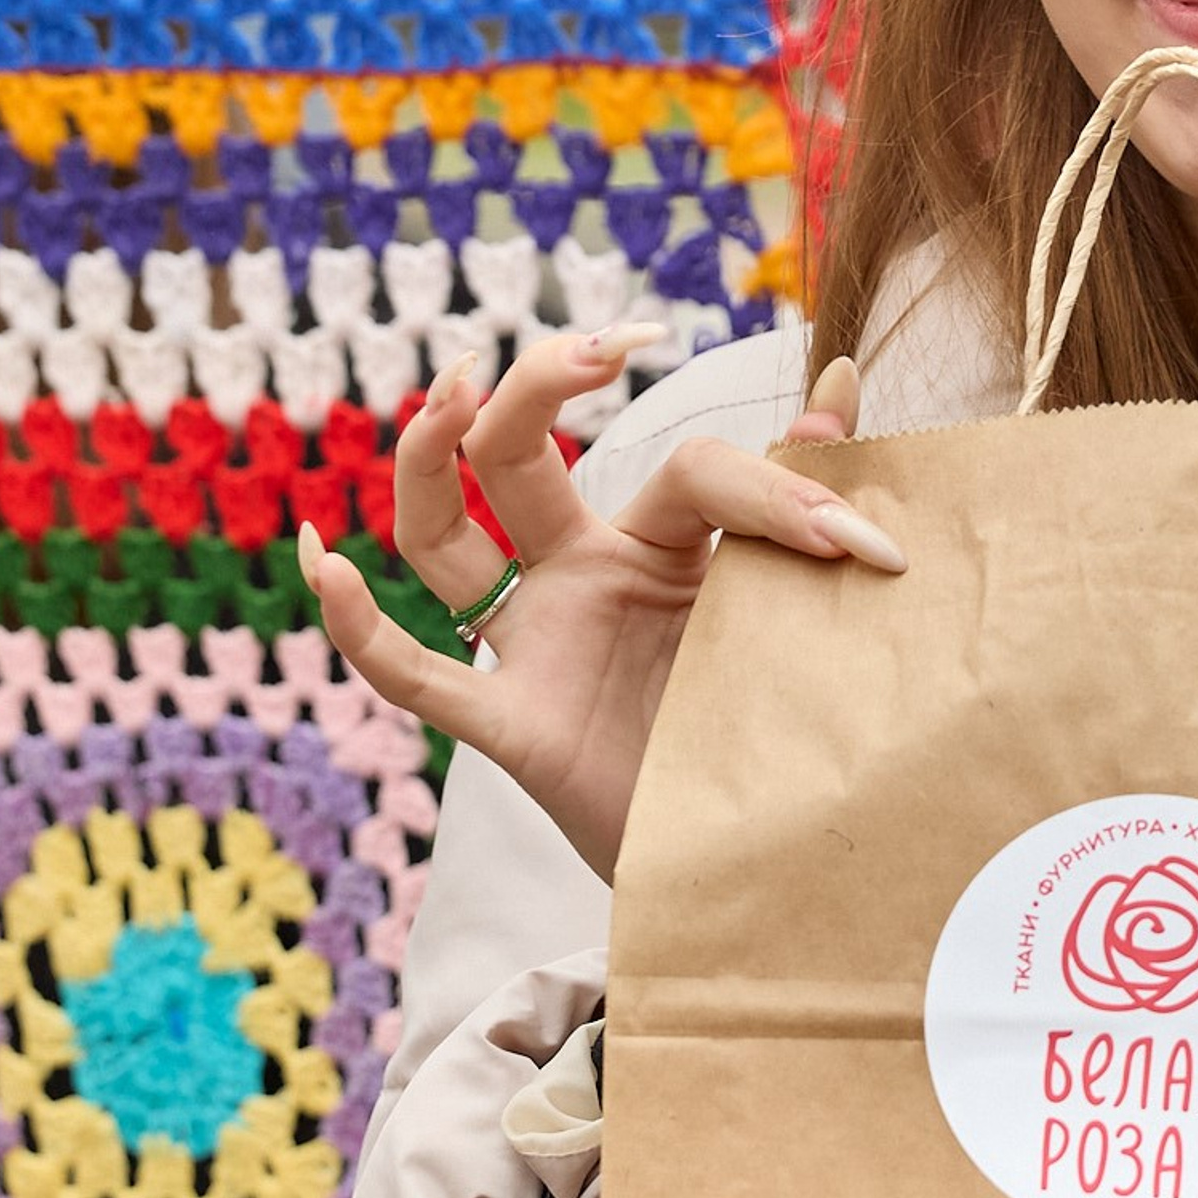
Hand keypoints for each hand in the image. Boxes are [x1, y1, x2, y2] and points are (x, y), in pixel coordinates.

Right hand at [300, 335, 899, 881]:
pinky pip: (417, 676)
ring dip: (431, 463)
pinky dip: (363, 627)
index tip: (871, 550)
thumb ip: (811, 494)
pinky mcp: (515, 727)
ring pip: (444, 540)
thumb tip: (839, 368)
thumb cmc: (765, 720)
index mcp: (658, 540)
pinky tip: (327, 567)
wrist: (754, 853)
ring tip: (451, 395)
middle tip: (602, 345)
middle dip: (543, 388)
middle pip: (524, 457)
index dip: (780, 494)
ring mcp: (536, 644)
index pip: (691, 470)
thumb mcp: (801, 603)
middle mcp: (580, 575)